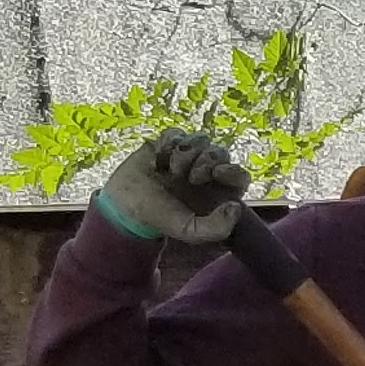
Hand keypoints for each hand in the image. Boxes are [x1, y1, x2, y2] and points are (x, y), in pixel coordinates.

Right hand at [92, 129, 251, 246]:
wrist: (125, 205)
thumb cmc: (161, 219)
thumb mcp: (190, 232)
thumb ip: (218, 227)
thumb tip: (235, 206)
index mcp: (217, 192)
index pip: (239, 175)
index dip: (232, 170)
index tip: (217, 173)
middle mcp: (206, 172)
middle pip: (220, 153)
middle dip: (206, 161)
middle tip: (190, 178)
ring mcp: (188, 156)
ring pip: (200, 140)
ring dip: (185, 155)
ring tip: (170, 172)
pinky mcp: (168, 143)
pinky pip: (177, 133)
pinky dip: (168, 143)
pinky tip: (159, 160)